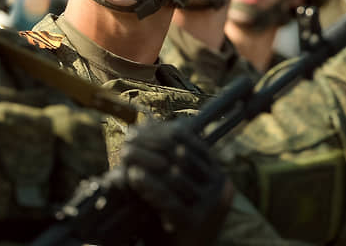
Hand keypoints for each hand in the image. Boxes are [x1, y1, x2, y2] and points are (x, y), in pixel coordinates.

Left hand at [121, 120, 233, 245]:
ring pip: (174, 175)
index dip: (159, 132)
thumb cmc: (173, 213)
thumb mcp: (174, 182)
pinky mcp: (196, 223)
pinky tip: (133, 176)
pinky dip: (149, 185)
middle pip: (179, 155)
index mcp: (216, 172)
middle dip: (150, 146)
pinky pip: (169, 199)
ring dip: (145, 162)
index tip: (136, 130)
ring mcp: (210, 205)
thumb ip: (166, 157)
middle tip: (127, 142)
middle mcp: (220, 186)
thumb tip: (146, 122)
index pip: (188, 140)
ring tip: (127, 156)